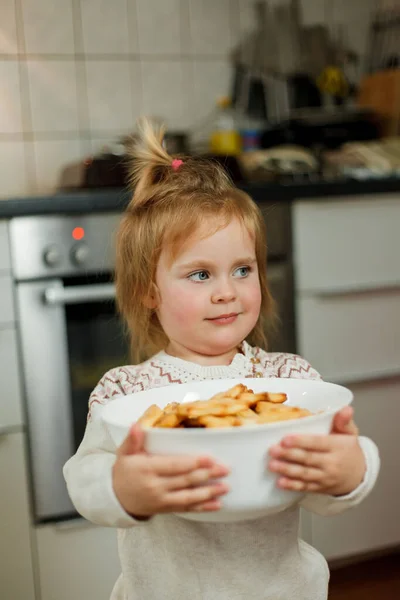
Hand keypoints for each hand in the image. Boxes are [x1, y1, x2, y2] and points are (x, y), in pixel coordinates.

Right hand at [112, 424, 229, 517]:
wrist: (116, 499)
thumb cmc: (124, 471)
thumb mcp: (124, 453)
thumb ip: (132, 439)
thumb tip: (137, 425)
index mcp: (147, 469)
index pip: (173, 466)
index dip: (192, 463)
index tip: (209, 458)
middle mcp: (155, 487)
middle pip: (185, 481)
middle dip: (207, 475)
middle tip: (225, 469)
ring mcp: (162, 500)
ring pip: (188, 497)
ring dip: (209, 493)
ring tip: (226, 487)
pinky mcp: (166, 509)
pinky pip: (187, 509)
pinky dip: (203, 508)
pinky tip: (217, 504)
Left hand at [268, 407, 365, 495]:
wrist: (359, 476)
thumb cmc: (349, 450)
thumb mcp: (350, 433)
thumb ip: (344, 421)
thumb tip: (346, 409)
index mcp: (337, 447)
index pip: (318, 443)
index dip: (301, 442)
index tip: (285, 439)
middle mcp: (331, 463)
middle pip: (308, 459)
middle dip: (289, 455)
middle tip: (272, 450)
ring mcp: (325, 477)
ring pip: (305, 474)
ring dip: (287, 470)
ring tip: (272, 465)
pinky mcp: (320, 488)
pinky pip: (305, 487)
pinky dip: (292, 486)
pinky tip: (280, 483)